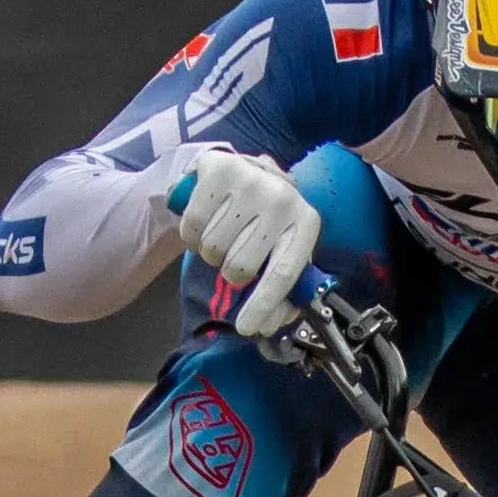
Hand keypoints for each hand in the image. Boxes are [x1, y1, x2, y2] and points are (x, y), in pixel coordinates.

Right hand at [173, 145, 320, 337]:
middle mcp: (282, 198)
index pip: (283, 274)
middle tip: (234, 256)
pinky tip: (206, 222)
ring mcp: (250, 180)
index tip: (245, 328)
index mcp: (306, 222)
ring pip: (213, 249)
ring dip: (210, 253)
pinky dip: (191, 235)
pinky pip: (192, 227)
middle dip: (230, 273)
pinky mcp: (218, 168)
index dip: (262, 305)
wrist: (242, 171)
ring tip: (221, 235)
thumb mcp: (280, 249)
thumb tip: (269, 324)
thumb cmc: (263, 220)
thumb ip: (279, 290)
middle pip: (241, 267)